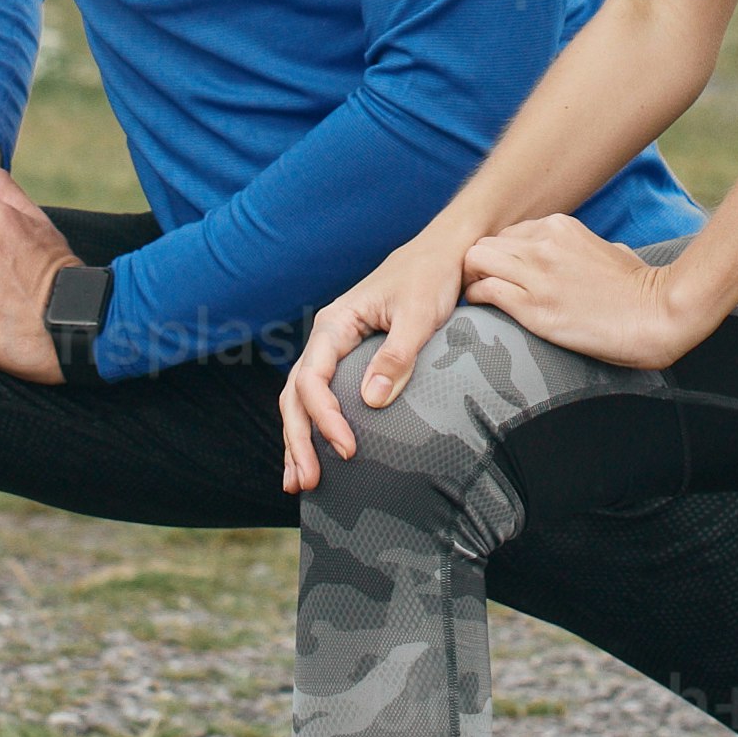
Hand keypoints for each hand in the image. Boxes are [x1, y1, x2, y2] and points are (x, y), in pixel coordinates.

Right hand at [278, 233, 482, 493]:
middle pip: (296, 395)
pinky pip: (320, 396)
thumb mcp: (419, 314)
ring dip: (297, 440)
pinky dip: (313, 426)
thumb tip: (371, 400)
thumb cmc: (431, 277)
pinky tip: (315, 454)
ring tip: (299, 483)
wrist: (441, 252)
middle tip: (308, 483)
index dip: (324, 418)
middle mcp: (327, 337)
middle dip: (298, 440)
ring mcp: (334, 349)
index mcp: (335, 324)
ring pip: (301, 399)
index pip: (313, 379)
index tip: (347, 449)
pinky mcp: (349, 359)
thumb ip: (397, 354)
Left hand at [452, 215, 704, 375]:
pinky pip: (485, 291)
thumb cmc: (640, 290)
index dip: (500, 256)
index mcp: (561, 227)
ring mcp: (538, 275)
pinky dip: (479, 300)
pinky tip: (486, 311)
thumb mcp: (613, 252)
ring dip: (473, 280)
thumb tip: (588, 256)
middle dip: (479, 267)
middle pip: (485, 244)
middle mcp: (544, 245)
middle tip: (481, 287)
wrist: (657, 315)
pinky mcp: (534, 307)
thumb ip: (587, 248)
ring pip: (476, 261)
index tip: (502, 275)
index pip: (507, 233)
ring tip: (480, 298)